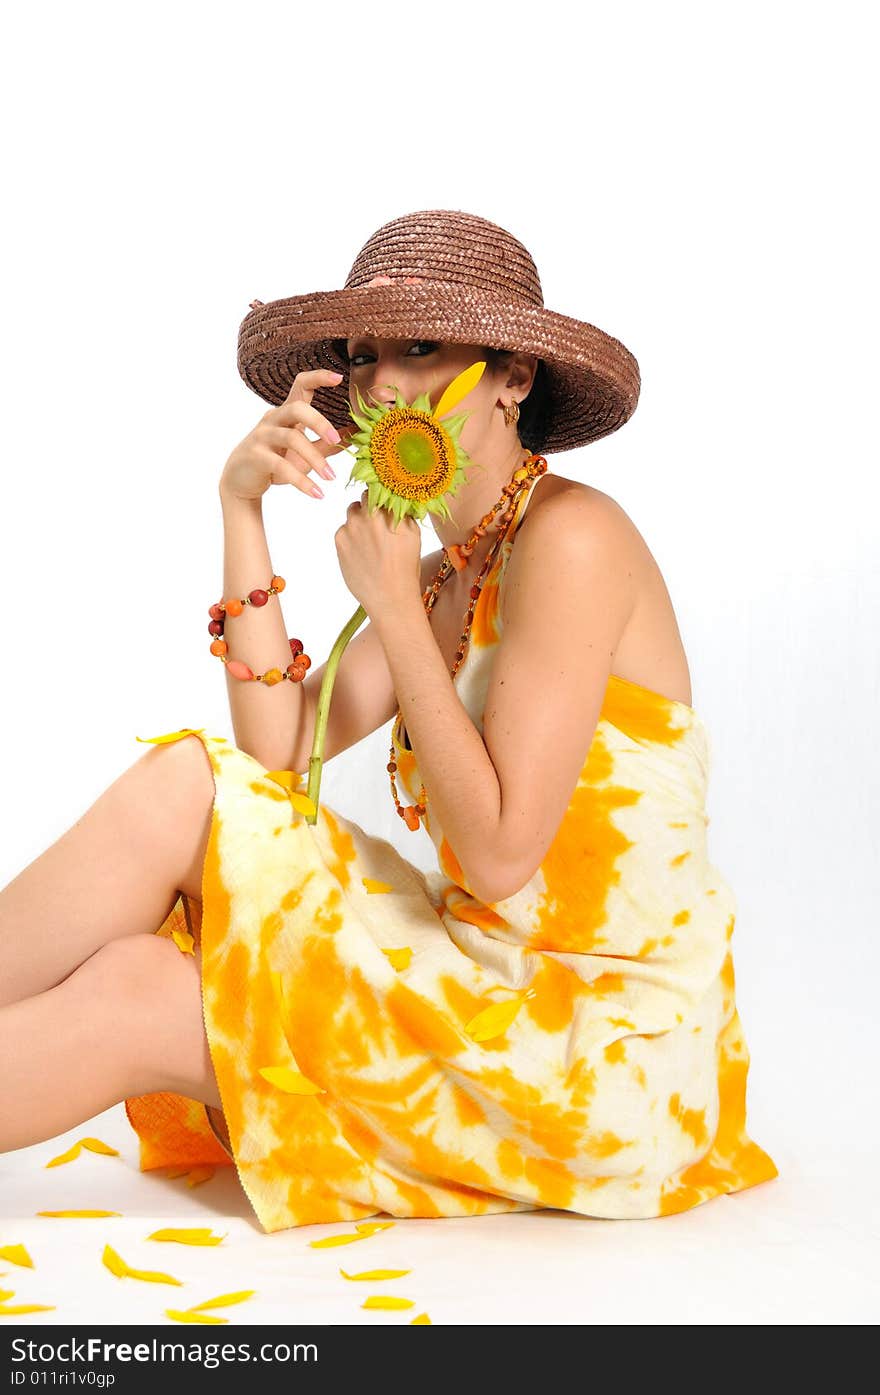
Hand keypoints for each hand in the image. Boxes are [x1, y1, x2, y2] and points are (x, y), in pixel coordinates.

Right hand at [219, 368, 354, 503]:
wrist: (240, 481)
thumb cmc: (275, 461)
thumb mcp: (304, 452)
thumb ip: (327, 444)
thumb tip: (355, 436)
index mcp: (286, 413)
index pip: (300, 385)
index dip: (318, 378)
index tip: (339, 378)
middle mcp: (273, 419)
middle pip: (297, 408)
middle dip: (319, 422)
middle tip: (336, 439)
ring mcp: (262, 436)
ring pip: (291, 439)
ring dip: (315, 459)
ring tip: (331, 477)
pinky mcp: (256, 457)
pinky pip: (281, 466)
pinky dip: (302, 481)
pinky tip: (317, 494)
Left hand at [334, 490, 422, 618]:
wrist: (390, 597)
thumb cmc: (406, 567)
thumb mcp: (413, 534)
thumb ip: (402, 512)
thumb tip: (398, 499)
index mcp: (385, 510)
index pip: (378, 488)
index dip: (381, 493)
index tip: (384, 501)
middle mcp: (365, 514)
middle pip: (362, 499)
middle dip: (370, 508)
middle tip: (378, 525)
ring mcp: (349, 527)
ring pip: (352, 514)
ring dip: (359, 521)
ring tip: (370, 542)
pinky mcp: (339, 541)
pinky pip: (343, 531)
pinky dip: (351, 537)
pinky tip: (362, 552)